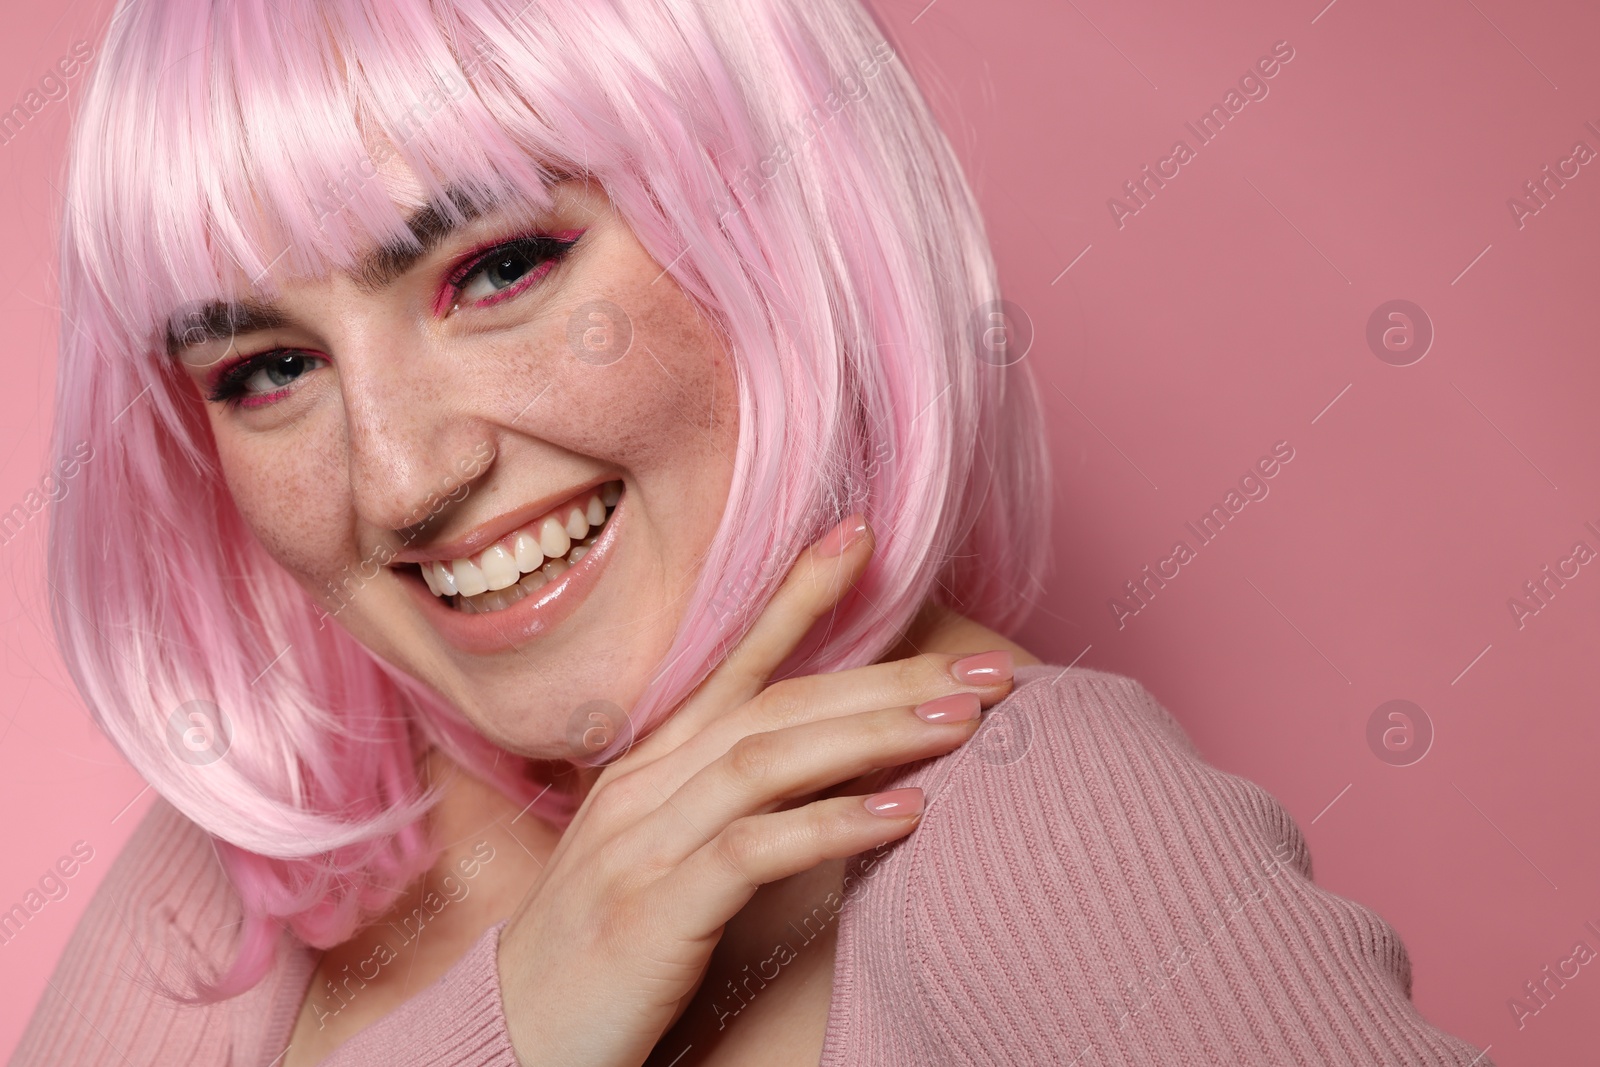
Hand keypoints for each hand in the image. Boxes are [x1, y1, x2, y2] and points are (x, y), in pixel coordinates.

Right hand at [495, 515, 1014, 1065]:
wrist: (512, 1039)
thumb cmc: (604, 948)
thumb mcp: (661, 854)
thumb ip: (726, 802)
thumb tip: (825, 767)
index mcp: (651, 763)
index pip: (736, 660)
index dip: (797, 594)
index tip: (863, 537)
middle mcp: (646, 785)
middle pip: (780, 702)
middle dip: (890, 673)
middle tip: (990, 664)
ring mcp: (643, 843)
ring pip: (770, 758)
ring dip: (875, 732)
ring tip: (965, 720)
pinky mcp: (653, 910)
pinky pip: (753, 850)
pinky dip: (832, 825)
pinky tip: (905, 813)